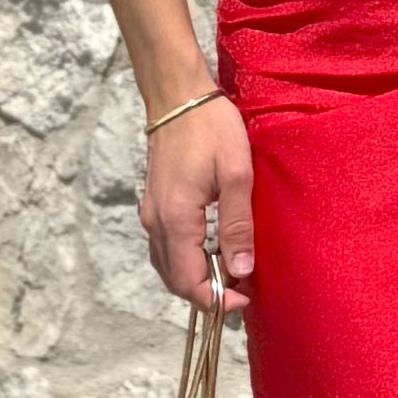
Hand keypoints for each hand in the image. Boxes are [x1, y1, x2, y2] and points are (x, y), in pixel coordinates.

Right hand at [142, 92, 252, 311]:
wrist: (179, 96)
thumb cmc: (211, 128)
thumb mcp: (236, 175)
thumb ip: (237, 225)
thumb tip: (241, 271)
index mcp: (176, 220)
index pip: (190, 283)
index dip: (217, 300)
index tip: (246, 297)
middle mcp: (156, 223)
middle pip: (175, 281)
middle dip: (207, 293)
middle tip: (242, 288)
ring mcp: (151, 213)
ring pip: (168, 266)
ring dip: (196, 278)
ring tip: (230, 271)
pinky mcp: (154, 205)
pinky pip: (165, 248)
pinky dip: (186, 261)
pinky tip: (211, 251)